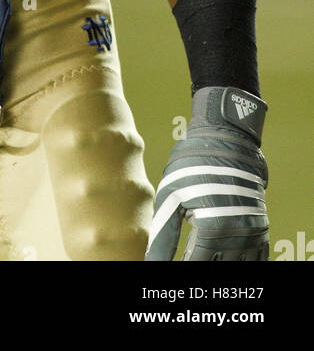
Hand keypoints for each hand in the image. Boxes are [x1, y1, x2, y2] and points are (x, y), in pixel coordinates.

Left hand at [146, 86, 268, 260]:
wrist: (228, 137)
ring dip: (219, 268)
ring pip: (237, 269)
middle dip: (198, 272)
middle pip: (217, 271)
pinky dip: (241, 265)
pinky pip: (257, 261)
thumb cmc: (193, 163)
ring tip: (200, 260)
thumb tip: (149, 261)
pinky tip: (223, 261)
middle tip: (181, 264)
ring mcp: (253, 235)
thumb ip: (162, 233)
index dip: (178, 272)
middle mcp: (237, 237)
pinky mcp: (261, 229)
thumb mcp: (172, 194)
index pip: (194, 267)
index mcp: (213, 230)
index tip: (165, 273)